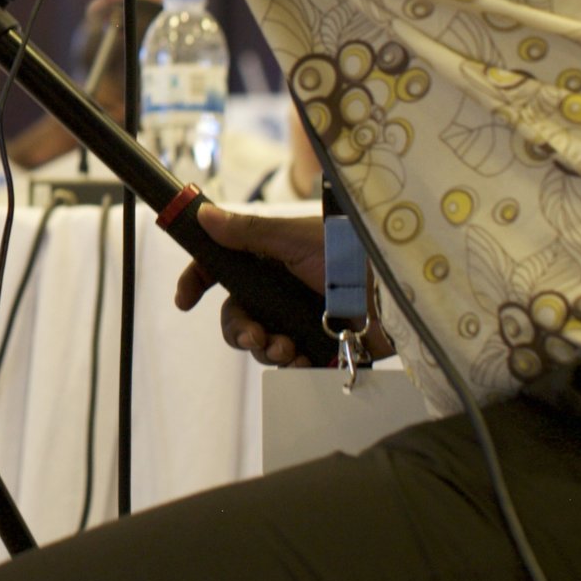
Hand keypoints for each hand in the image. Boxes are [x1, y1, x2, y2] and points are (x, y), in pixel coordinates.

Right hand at [174, 204, 340, 368]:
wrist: (396, 289)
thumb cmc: (348, 252)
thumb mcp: (295, 239)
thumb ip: (247, 233)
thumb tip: (205, 216)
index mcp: (267, 260)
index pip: (219, 270)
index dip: (196, 282)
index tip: (185, 301)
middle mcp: (277, 290)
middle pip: (235, 315)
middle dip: (238, 330)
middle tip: (254, 337)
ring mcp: (296, 319)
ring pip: (259, 344)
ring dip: (265, 350)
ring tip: (288, 350)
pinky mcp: (317, 344)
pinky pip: (290, 364)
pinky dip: (292, 365)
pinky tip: (305, 360)